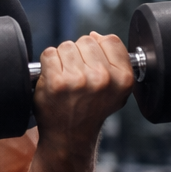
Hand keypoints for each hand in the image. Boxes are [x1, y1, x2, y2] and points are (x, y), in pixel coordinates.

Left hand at [31, 32, 133, 152]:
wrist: (69, 136)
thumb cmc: (91, 110)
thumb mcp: (118, 90)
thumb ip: (115, 60)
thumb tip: (96, 36)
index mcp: (123, 79)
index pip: (110, 40)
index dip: (98, 48)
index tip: (93, 64)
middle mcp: (103, 79)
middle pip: (86, 40)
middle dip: (79, 54)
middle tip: (77, 76)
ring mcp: (79, 80)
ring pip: (66, 46)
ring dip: (62, 59)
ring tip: (66, 79)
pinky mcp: (56, 82)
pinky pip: (49, 54)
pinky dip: (47, 64)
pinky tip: (53, 80)